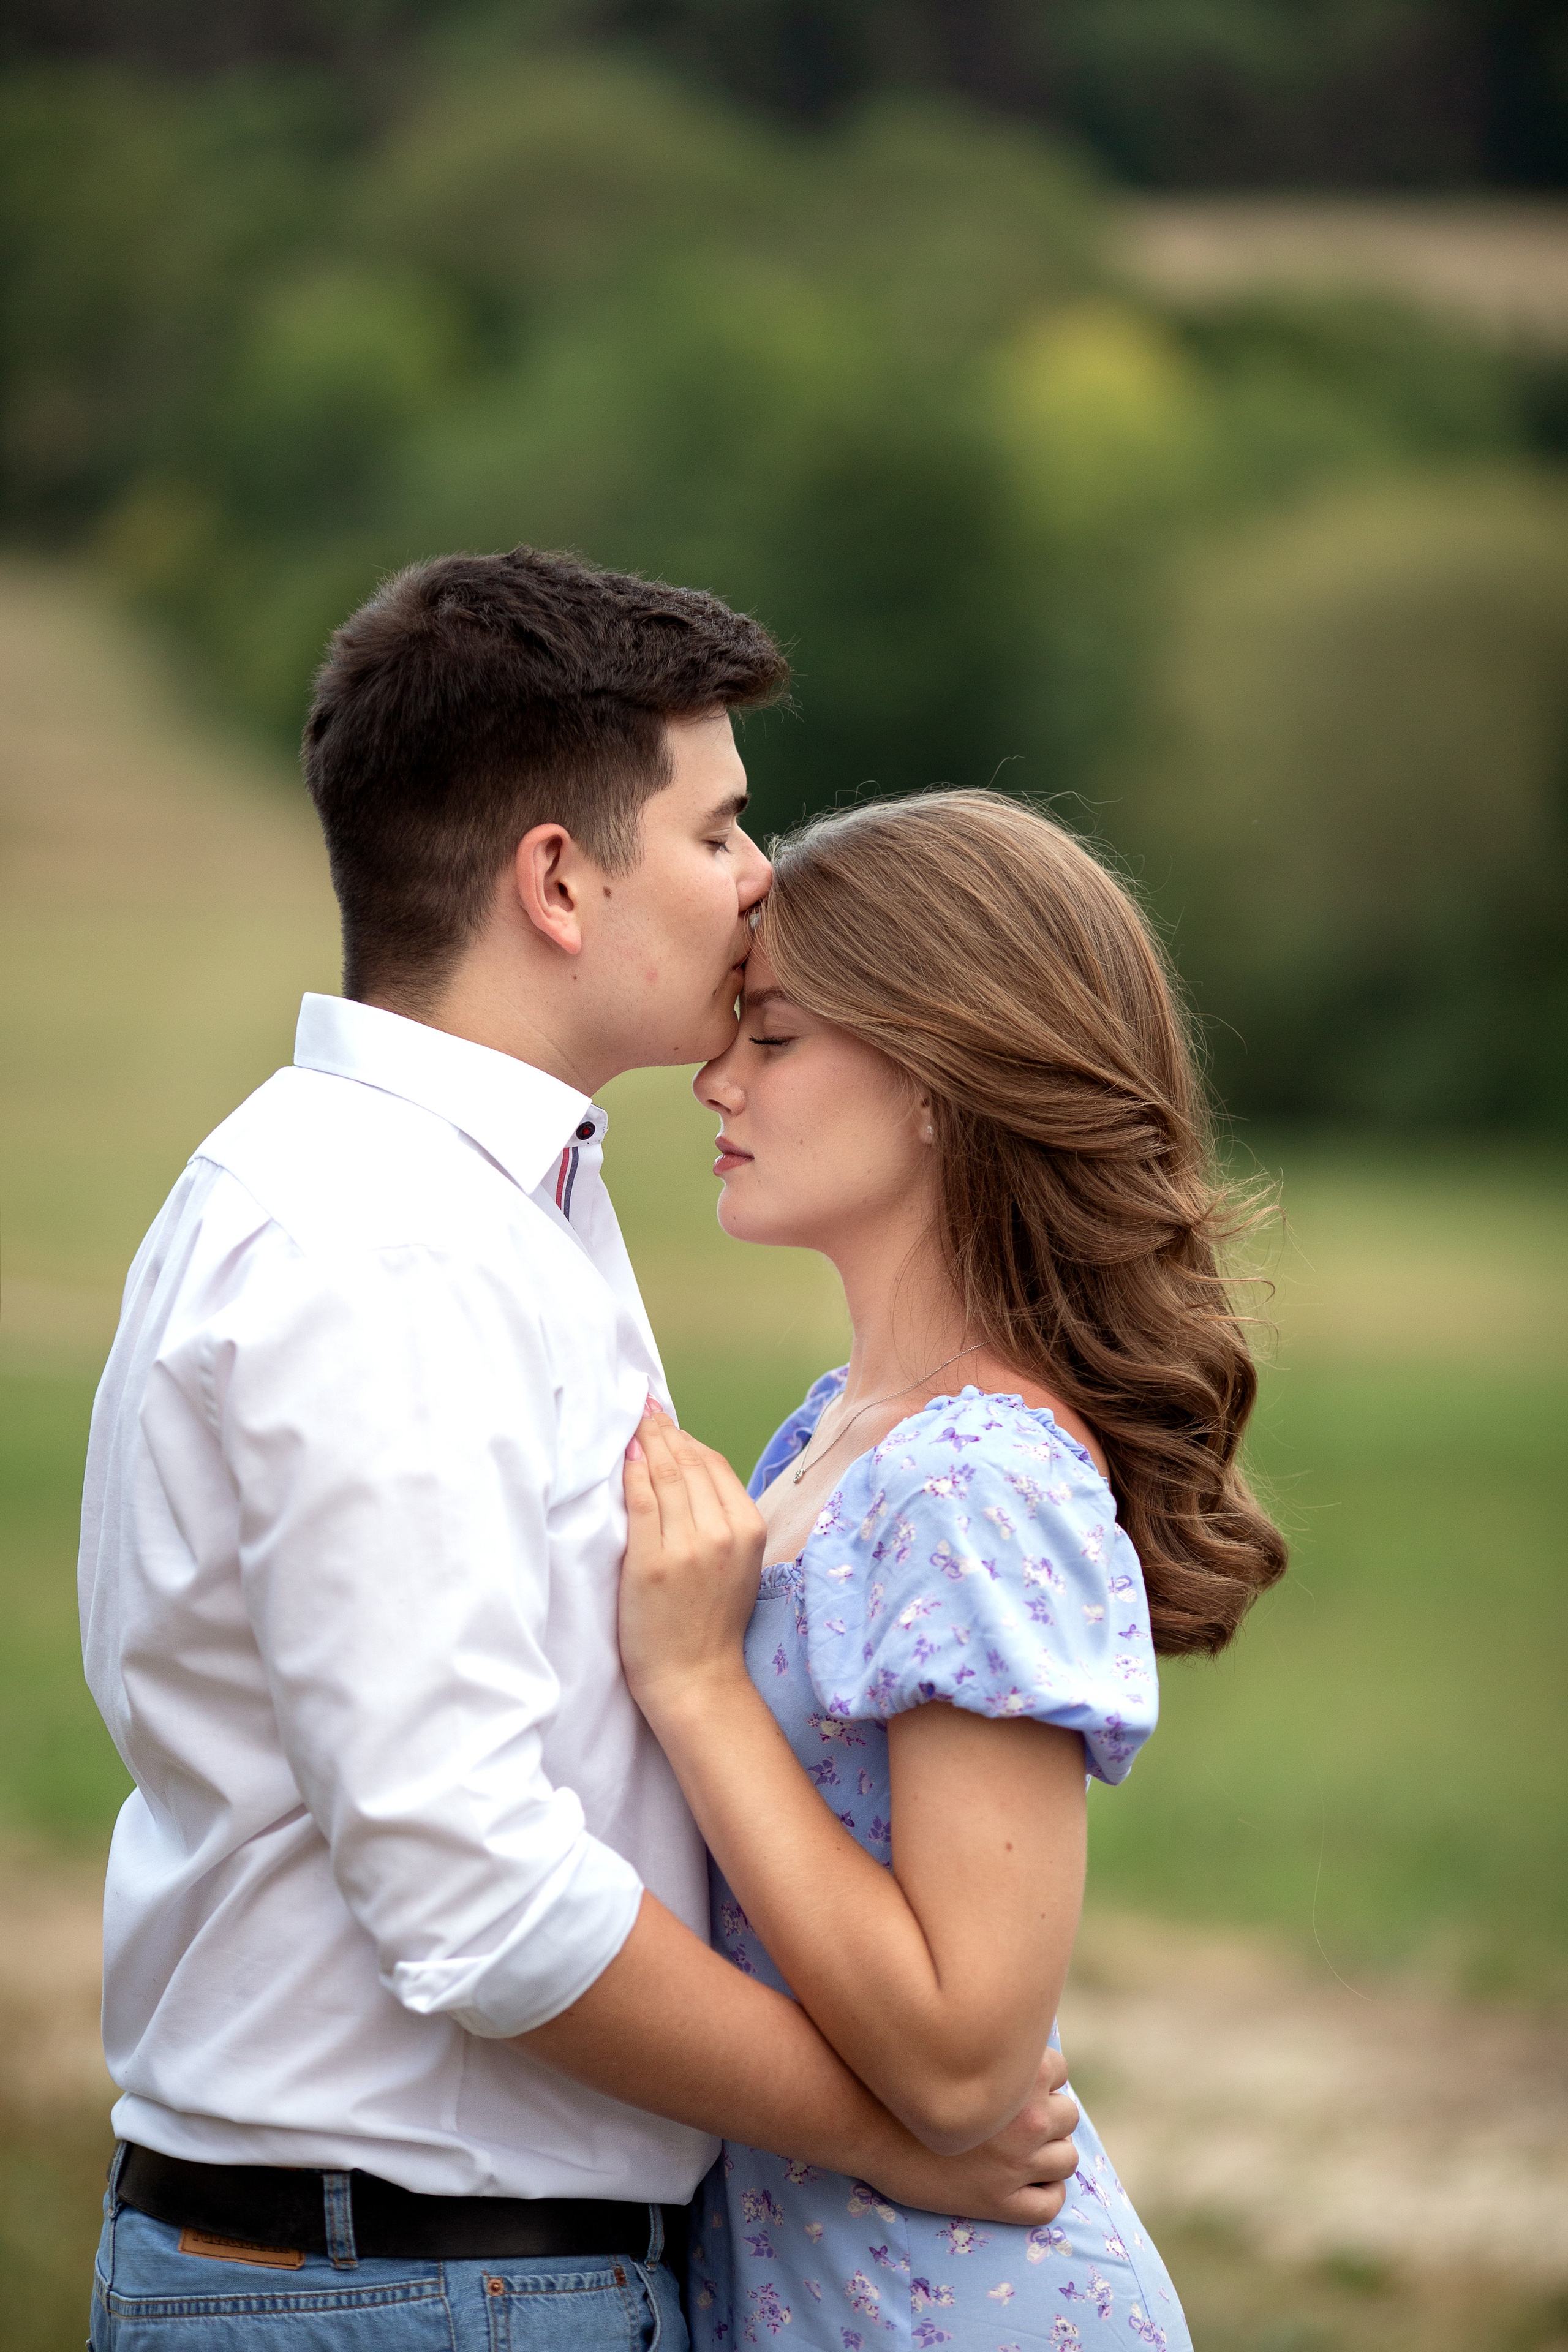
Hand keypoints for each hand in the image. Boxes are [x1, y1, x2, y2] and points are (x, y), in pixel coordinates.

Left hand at [620, 1404, 765, 1715]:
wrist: (694, 1677)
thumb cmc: (711, 1621)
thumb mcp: (736, 1562)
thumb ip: (722, 1518)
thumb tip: (691, 1470)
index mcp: (749, 1530)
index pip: (716, 1465)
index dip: (688, 1439)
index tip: (667, 1422)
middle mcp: (723, 1532)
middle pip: (690, 1464)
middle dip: (666, 1431)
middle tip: (645, 1408)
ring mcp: (688, 1546)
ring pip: (667, 1476)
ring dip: (649, 1441)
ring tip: (634, 1422)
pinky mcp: (652, 1561)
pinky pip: (641, 1501)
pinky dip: (633, 1471)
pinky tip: (626, 1453)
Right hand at [861, 2047, 1079, 2225]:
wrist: (865, 2124)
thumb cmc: (904, 2078)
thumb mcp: (957, 2047)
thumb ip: (994, 2046)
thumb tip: (1018, 2038)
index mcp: (1022, 2076)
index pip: (1060, 2071)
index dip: (1038, 2078)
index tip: (1015, 2084)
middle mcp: (1028, 2120)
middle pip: (1068, 2115)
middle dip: (1046, 2115)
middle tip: (1013, 2120)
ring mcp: (1016, 2165)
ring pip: (1067, 2159)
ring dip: (1048, 2154)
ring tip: (1017, 2151)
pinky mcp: (1001, 2203)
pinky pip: (1051, 2203)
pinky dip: (1044, 2193)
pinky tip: (1020, 2184)